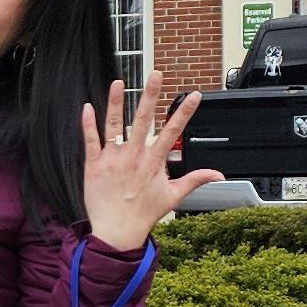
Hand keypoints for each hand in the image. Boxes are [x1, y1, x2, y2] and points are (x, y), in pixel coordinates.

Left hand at [80, 78, 204, 250]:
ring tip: (118, 83)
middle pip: (143, 120)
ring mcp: (113, 159)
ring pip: (114, 125)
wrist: (117, 232)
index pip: (172, 131)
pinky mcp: (94, 165)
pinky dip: (88, 123)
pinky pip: (91, 140)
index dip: (184, 112)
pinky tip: (87, 106)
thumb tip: (219, 174)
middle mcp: (134, 157)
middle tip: (155, 75)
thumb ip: (195, 180)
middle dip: (150, 96)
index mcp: (153, 162)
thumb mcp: (174, 196)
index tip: (194, 95)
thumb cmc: (144, 214)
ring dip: (116, 102)